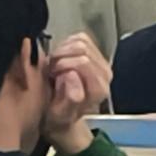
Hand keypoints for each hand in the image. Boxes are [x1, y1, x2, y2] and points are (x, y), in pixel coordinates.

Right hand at [43, 36, 108, 154]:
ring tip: (53, 66)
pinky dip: (65, 45)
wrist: (63, 116)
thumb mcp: (58, 115)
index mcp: (98, 90)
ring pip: (81, 41)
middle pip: (82, 49)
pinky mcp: (94, 53)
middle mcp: (105, 75)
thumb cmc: (58, 118)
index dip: (62, 64)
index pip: (83, 62)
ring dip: (61, 50)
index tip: (51, 74)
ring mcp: (101, 62)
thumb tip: (71, 74)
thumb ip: (69, 97)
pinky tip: (59, 59)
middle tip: (50, 70)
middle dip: (60, 56)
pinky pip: (79, 38)